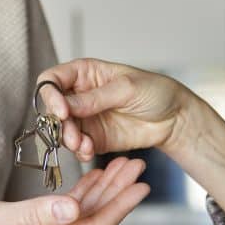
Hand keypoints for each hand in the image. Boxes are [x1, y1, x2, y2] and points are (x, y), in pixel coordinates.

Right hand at [0, 157, 148, 224]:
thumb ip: (34, 215)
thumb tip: (74, 208)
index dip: (120, 205)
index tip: (141, 185)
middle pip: (93, 219)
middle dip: (119, 192)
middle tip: (140, 165)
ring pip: (82, 215)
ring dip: (104, 191)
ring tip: (124, 166)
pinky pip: (65, 215)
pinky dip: (82, 194)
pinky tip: (92, 180)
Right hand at [38, 58, 224, 224]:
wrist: (174, 118)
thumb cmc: (155, 92)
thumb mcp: (126, 88)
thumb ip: (95, 98)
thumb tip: (67, 106)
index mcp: (85, 73)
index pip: (53, 79)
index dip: (50, 94)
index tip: (61, 111)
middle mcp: (80, 95)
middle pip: (52, 108)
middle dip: (58, 123)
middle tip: (72, 136)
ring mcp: (86, 118)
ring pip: (62, 129)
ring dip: (68, 140)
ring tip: (83, 146)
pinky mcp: (94, 138)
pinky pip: (77, 146)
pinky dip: (79, 151)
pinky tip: (89, 151)